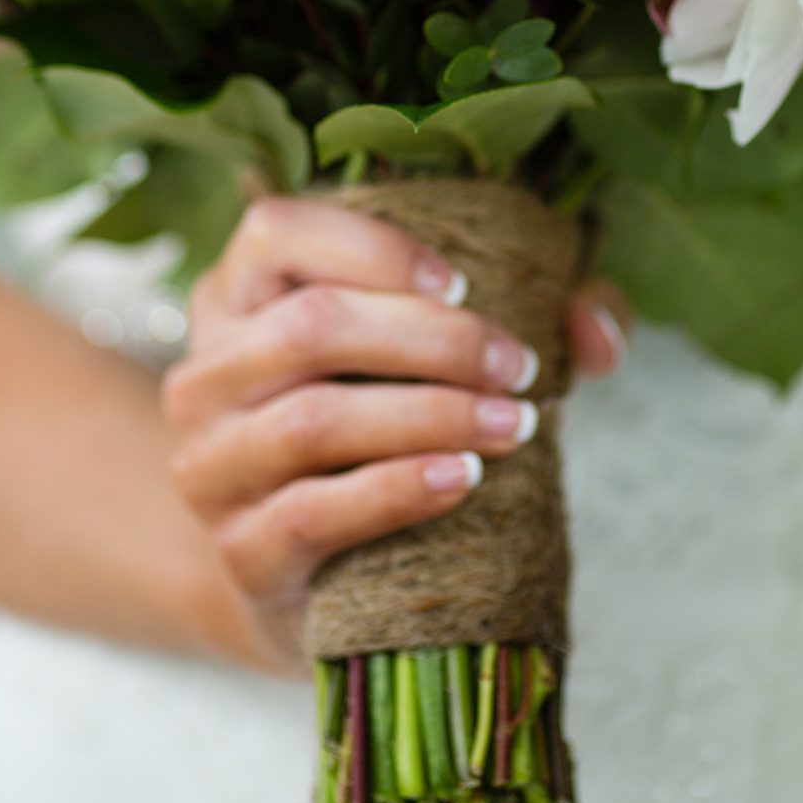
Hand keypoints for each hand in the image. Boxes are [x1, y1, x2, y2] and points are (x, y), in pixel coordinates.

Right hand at [164, 197, 628, 669]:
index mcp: (236, 295)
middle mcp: (205, 372)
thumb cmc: (378, 425)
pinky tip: (461, 478)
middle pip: (312, 326)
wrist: (303, 570)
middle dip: (435, 341)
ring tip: (513, 426)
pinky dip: (396, 491)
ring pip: (314, 421)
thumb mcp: (433, 352)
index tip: (466, 282)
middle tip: (521, 368)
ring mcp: (211, 465)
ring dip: (430, 416)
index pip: (277, 232)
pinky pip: (313, 512)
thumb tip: (597, 331)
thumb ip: (537, 313)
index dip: (373, 248)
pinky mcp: (241, 551)